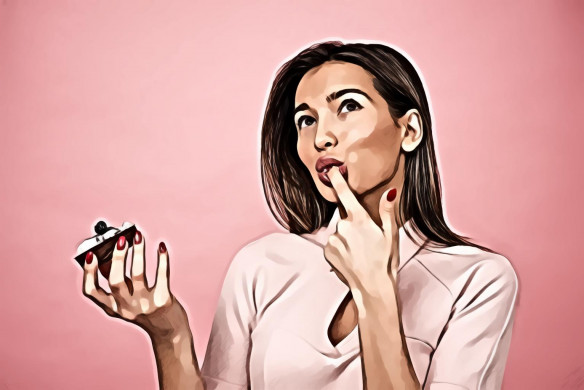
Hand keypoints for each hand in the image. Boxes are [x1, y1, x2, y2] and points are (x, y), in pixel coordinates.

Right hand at [82, 231, 187, 339]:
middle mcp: (126, 308)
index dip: (89, 273)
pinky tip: (160, 246)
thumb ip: (119, 282)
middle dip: (117, 258)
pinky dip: (161, 259)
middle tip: (121, 240)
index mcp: (113, 308)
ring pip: (138, 275)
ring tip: (139, 236)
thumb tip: (112, 253)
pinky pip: (161, 275)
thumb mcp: (128, 300)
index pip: (91, 292)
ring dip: (138, 252)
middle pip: (115, 281)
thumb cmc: (147, 311)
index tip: (90, 254)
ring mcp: (144, 306)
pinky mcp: (163, 301)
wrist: (170, 333)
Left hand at [324, 166, 399, 291]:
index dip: (337, 180)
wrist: (372, 288)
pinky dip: (341, 249)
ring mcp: (333, 240)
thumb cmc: (385, 261)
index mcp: (360, 219)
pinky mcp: (327, 251)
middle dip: (354, 225)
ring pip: (340, 232)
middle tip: (367, 242)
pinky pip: (334, 245)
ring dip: (347, 238)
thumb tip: (390, 192)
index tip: (330, 170)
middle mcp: (343, 227)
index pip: (345, 194)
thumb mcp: (391, 235)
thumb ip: (387, 211)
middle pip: (346, 218)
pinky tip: (351, 258)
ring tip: (360, 253)